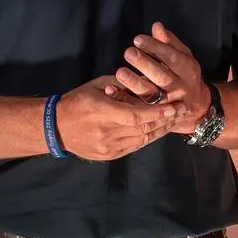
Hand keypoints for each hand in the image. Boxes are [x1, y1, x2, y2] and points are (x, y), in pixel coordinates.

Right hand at [53, 75, 183, 160]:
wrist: (55, 127)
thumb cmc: (78, 100)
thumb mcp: (99, 85)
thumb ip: (123, 85)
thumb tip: (148, 82)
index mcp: (102, 112)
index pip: (137, 115)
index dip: (158, 112)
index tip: (175, 106)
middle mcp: (106, 132)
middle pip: (143, 129)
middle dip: (165, 119)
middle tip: (182, 109)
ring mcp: (108, 147)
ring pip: (142, 139)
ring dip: (160, 128)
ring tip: (174, 118)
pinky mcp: (108, 155)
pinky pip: (134, 146)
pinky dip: (148, 137)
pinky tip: (158, 128)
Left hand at [110, 22, 210, 133]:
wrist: (196, 106)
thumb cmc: (184, 75)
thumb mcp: (183, 57)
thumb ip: (169, 43)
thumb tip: (156, 26)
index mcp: (188, 69)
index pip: (171, 57)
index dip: (155, 47)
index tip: (137, 39)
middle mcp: (181, 87)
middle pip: (162, 76)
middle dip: (145, 64)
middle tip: (128, 53)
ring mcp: (169, 103)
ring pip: (151, 94)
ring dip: (134, 83)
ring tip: (119, 72)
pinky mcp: (157, 115)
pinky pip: (139, 108)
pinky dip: (125, 99)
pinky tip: (111, 89)